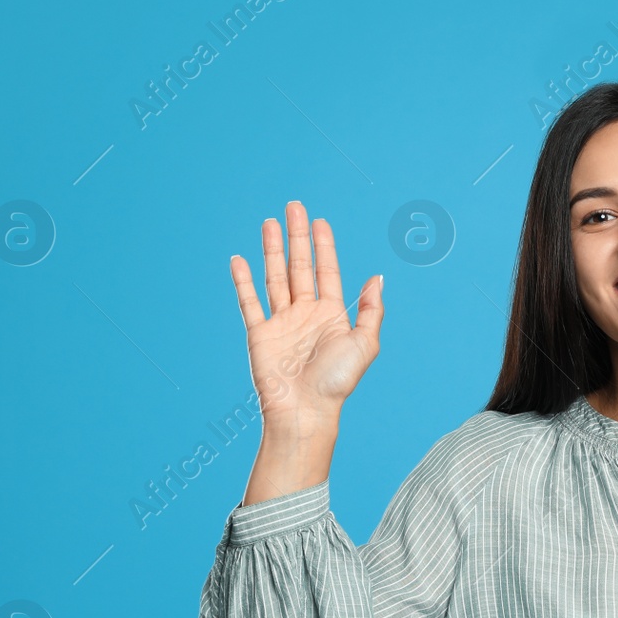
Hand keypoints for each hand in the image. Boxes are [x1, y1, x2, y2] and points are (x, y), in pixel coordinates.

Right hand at [230, 200, 382, 431]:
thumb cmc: (337, 382)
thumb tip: (377, 278)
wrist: (305, 411)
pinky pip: (249, 301)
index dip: (324, 245)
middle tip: (294, 206)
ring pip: (275, 277)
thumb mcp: (365, 344)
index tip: (319, 220)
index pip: (327, 271)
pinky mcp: (260, 334)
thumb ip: (371, 311)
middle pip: (300, 266)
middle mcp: (306, 315)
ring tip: (269, 222)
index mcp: (331, 315)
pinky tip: (239, 259)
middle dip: (297, 236)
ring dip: (272, 249)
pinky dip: (243, 281)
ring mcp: (281, 323)